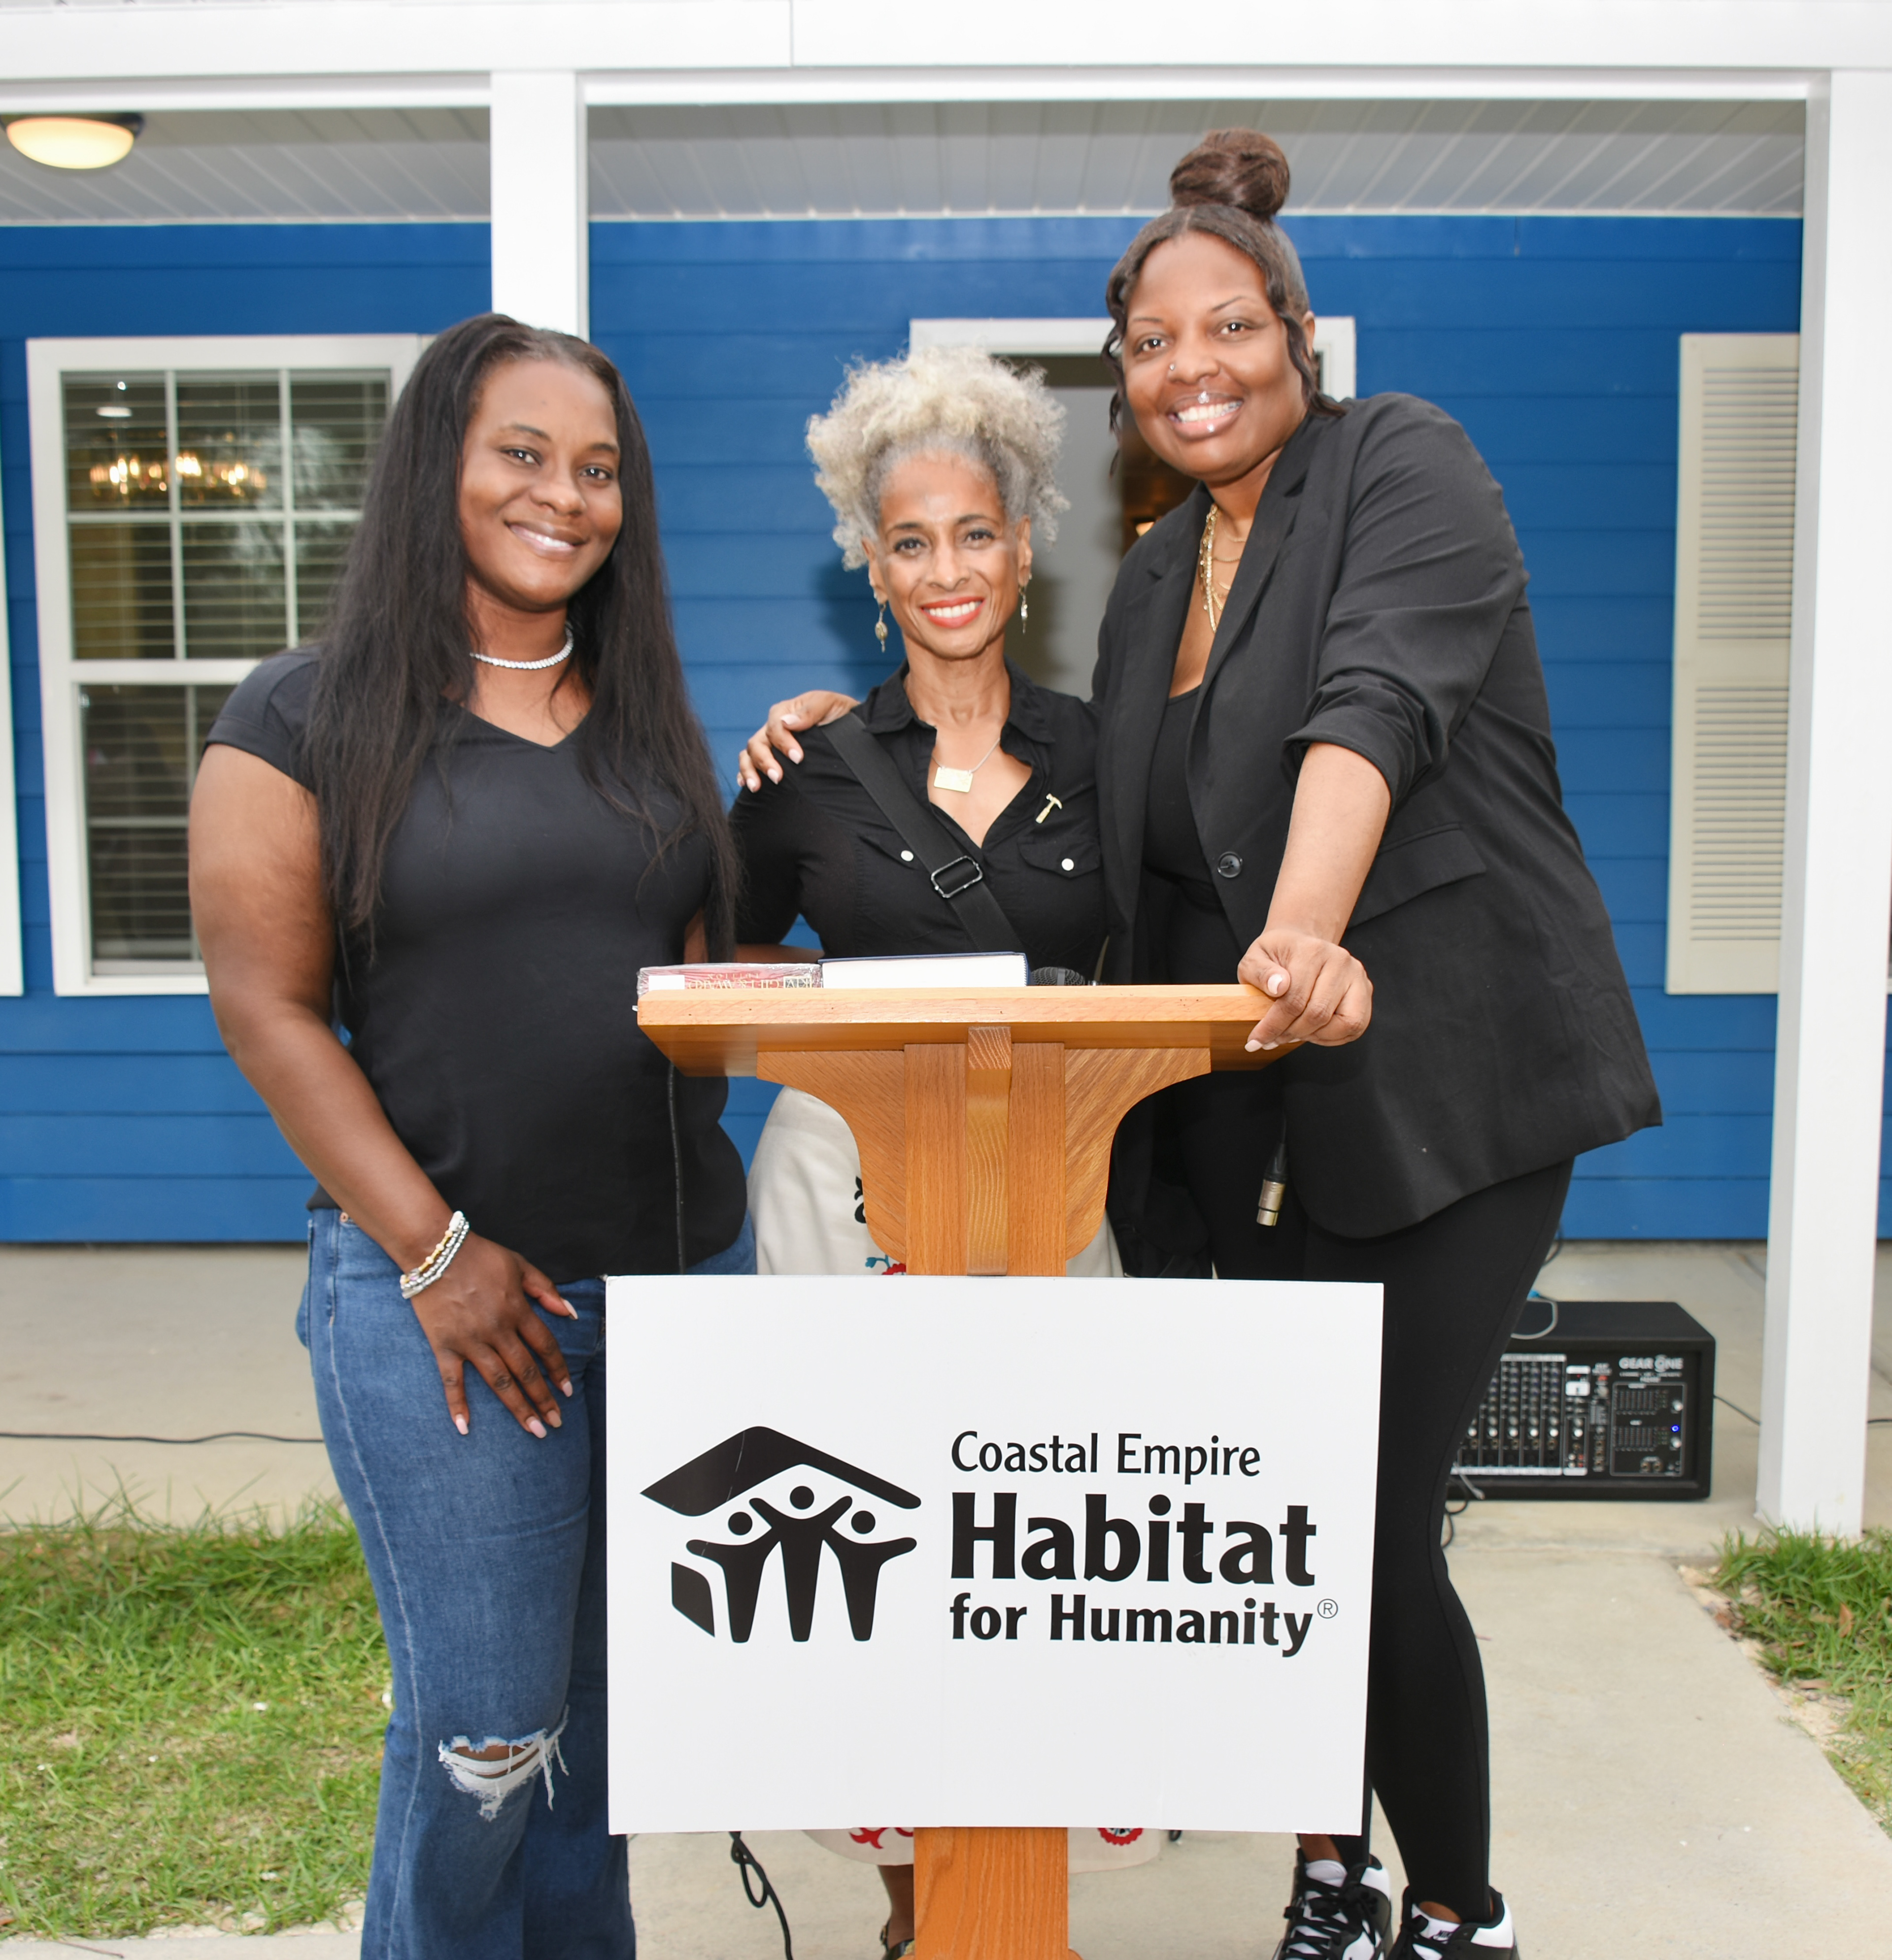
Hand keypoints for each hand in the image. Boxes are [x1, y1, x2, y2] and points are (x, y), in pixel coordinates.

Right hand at [406, 1233, 577, 1436]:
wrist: (434, 1251)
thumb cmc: (479, 1256)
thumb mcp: (520, 1265)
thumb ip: (546, 1290)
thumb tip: (571, 1313)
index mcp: (517, 1310)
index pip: (545, 1347)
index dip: (558, 1370)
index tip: (567, 1392)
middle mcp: (497, 1329)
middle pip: (526, 1371)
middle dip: (543, 1399)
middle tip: (555, 1423)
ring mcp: (470, 1340)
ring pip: (498, 1381)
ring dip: (517, 1408)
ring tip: (533, 1430)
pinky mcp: (444, 1346)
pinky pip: (452, 1381)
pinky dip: (457, 1405)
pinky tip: (465, 1427)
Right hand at [735, 690, 857, 790]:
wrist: (852, 728)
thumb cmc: (840, 714)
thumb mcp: (829, 704)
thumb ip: (810, 711)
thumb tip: (787, 723)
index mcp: (785, 712)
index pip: (775, 727)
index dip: (783, 743)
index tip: (798, 758)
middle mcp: (774, 728)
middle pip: (757, 742)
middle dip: (765, 761)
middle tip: (777, 777)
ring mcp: (771, 743)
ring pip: (750, 754)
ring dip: (750, 770)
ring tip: (756, 787)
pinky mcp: (772, 758)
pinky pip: (750, 763)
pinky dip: (745, 773)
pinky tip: (748, 785)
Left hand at [1238, 926, 1372, 1051]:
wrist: (1300, 943)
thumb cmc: (1277, 955)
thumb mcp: (1255, 958)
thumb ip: (1260, 973)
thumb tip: (1278, 986)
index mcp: (1312, 951)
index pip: (1294, 1000)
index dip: (1273, 1026)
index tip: (1256, 1041)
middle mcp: (1340, 961)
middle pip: (1318, 1014)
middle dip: (1291, 1034)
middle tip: (1273, 1039)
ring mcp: (1356, 976)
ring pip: (1343, 1024)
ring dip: (1315, 1036)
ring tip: (1294, 1032)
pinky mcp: (1364, 990)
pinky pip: (1356, 1026)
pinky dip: (1333, 1036)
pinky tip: (1313, 1031)